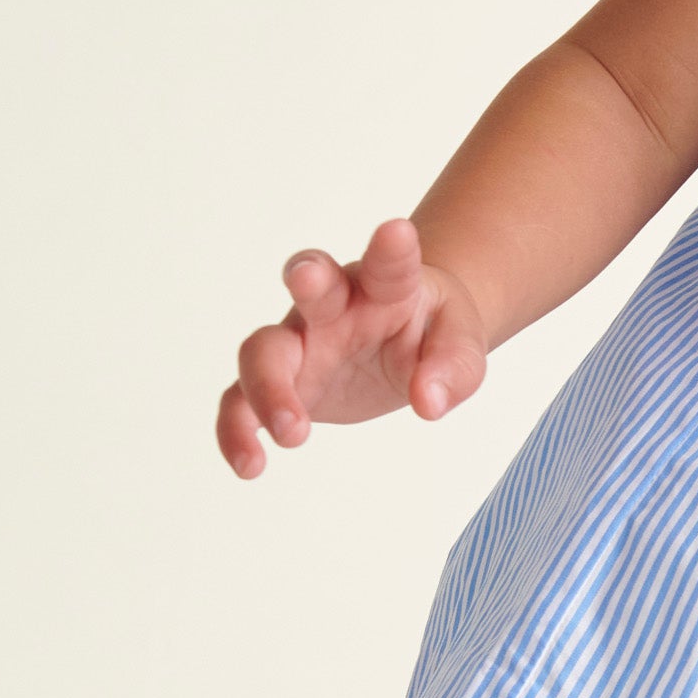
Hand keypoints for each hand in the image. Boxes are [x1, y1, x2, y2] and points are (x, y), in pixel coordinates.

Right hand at [215, 219, 488, 478]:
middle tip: (307, 279)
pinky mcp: (281, 382)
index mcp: (385, 286)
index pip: (388, 265)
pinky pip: (241, 402)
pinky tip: (249, 465)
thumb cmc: (431, 331)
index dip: (391, 250)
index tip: (396, 232)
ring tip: (294, 434)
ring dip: (269, 388)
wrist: (407, 341)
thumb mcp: (461, 345)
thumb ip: (453, 369)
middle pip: (311, 286)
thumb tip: (429, 403)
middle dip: (307, 279)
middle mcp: (333, 305)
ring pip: (262, 351)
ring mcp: (300, 342)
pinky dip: (237, 432)